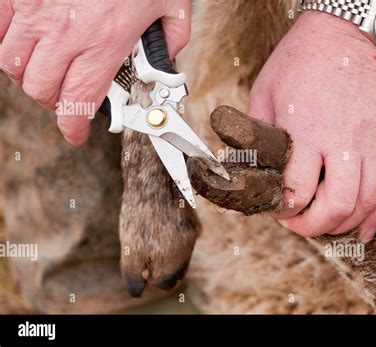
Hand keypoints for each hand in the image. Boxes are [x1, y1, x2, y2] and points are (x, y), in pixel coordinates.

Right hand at [0, 0, 190, 144]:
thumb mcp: (172, 5)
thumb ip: (171, 40)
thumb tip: (165, 61)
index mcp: (104, 41)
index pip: (78, 102)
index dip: (73, 127)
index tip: (76, 133)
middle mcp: (64, 32)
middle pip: (40, 90)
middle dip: (55, 102)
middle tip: (70, 96)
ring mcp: (34, 11)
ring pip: (12, 66)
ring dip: (29, 76)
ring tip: (49, 70)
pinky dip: (9, 44)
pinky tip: (29, 41)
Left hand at [248, 13, 375, 241]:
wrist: (350, 29)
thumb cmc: (303, 57)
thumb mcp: (266, 91)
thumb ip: (259, 133)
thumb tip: (254, 167)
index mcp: (305, 129)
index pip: (296, 191)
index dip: (285, 211)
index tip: (279, 210)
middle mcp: (342, 140)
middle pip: (335, 206)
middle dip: (313, 226)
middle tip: (301, 224)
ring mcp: (375, 139)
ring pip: (367, 202)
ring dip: (345, 223)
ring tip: (328, 223)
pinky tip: (363, 224)